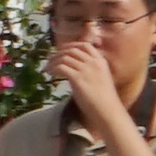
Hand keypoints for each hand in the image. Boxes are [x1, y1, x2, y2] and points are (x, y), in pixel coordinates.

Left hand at [52, 26, 137, 141]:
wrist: (108, 110)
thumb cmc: (105, 100)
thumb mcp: (100, 80)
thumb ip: (90, 72)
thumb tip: (73, 70)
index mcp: (101, 61)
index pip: (85, 45)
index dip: (71, 45)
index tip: (61, 50)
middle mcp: (93, 62)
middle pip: (72, 50)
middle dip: (58, 53)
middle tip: (49, 59)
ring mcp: (86, 69)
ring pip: (64, 58)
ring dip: (53, 62)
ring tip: (47, 68)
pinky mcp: (78, 78)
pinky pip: (61, 67)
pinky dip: (53, 69)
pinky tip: (49, 74)